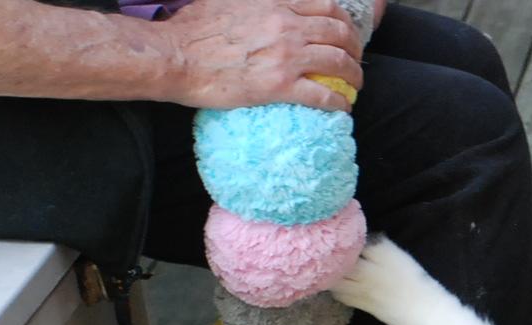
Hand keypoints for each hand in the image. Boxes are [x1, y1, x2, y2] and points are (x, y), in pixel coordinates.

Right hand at [161, 0, 363, 111]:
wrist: (176, 56)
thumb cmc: (192, 29)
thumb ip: (253, 1)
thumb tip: (258, 3)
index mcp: (275, 3)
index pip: (325, 6)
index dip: (343, 20)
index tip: (345, 32)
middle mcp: (287, 25)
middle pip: (340, 33)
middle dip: (355, 47)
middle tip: (355, 59)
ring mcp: (286, 56)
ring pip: (339, 62)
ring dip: (354, 75)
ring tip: (355, 85)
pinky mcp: (281, 85)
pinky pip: (325, 95)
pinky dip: (340, 102)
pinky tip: (344, 107)